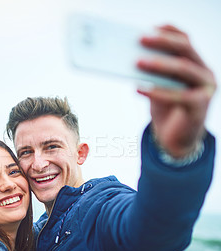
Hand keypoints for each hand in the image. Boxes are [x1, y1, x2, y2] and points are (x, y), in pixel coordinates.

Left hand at [137, 25, 216, 157]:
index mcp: (195, 63)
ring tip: (137, 62)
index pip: (185, 40)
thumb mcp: (157, 86)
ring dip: (159, 64)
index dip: (169, 31)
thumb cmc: (165, 109)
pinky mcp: (200, 106)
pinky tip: (137, 88)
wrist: (175, 139)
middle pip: (185, 49)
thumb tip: (128, 57)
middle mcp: (204, 72)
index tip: (149, 27)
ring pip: (183, 69)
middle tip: (140, 39)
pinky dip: (156, 91)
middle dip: (162, 42)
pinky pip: (178, 95)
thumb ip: (150, 72)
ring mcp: (205, 88)